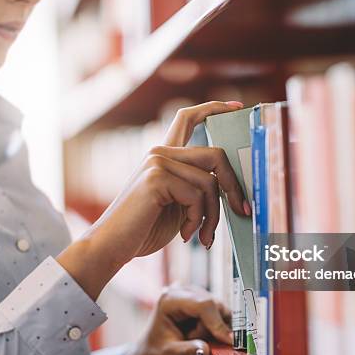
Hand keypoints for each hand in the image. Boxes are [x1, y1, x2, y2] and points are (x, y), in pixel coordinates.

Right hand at [57, 101, 249, 299]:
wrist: (112, 246)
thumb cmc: (145, 229)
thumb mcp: (179, 205)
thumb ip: (198, 189)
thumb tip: (234, 190)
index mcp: (163, 155)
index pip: (188, 118)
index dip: (214, 108)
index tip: (237, 108)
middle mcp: (159, 152)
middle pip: (216, 155)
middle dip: (234, 186)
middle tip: (242, 210)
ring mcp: (157, 162)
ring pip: (210, 182)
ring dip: (213, 215)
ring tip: (204, 236)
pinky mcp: (156, 178)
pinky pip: (197, 196)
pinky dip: (198, 220)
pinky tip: (186, 235)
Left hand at [119, 284, 231, 354]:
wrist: (152, 354)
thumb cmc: (155, 353)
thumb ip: (187, 352)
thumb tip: (206, 350)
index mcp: (170, 299)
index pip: (203, 304)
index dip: (217, 323)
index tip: (229, 342)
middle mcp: (183, 291)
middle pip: (214, 306)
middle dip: (213, 329)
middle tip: (200, 345)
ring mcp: (193, 295)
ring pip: (221, 310)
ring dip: (215, 330)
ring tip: (196, 340)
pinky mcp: (202, 302)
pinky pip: (220, 314)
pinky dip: (217, 328)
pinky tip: (203, 337)